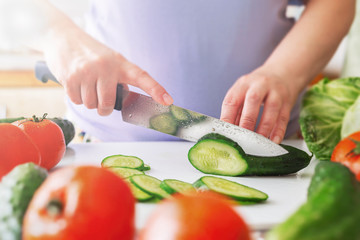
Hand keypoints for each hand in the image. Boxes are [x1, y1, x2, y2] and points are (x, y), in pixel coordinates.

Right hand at [42, 26, 172, 115]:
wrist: (63, 38)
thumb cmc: (91, 54)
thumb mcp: (110, 61)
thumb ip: (119, 79)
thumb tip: (124, 102)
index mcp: (120, 63)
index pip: (142, 77)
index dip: (156, 90)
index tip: (168, 101)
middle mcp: (105, 66)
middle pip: (107, 103)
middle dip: (104, 109)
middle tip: (101, 102)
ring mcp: (87, 71)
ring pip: (91, 105)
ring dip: (89, 102)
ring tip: (86, 86)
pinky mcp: (70, 77)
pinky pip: (77, 101)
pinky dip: (77, 98)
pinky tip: (76, 84)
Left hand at [220, 67, 297, 143]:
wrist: (283, 72)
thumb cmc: (258, 87)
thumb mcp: (243, 92)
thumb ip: (236, 110)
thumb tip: (229, 132)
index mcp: (243, 84)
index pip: (232, 100)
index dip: (227, 117)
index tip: (226, 132)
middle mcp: (260, 84)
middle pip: (253, 100)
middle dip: (247, 120)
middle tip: (244, 137)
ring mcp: (276, 92)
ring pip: (271, 108)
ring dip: (264, 127)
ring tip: (258, 141)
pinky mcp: (288, 101)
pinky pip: (284, 117)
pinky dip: (279, 130)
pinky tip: (274, 140)